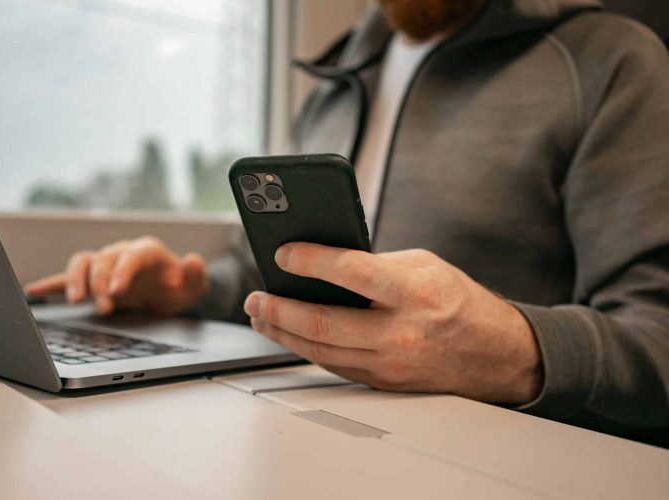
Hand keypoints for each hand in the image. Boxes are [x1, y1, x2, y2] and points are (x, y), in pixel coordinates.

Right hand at [25, 237, 207, 315]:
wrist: (167, 291)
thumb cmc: (178, 287)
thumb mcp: (193, 286)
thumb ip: (195, 275)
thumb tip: (194, 260)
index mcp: (146, 251)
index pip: (131, 256)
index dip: (122, 271)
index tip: (117, 291)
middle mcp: (121, 253)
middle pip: (103, 261)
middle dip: (101, 283)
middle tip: (105, 308)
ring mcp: (105, 265)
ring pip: (82, 262)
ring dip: (75, 279)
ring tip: (75, 300)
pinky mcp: (92, 279)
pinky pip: (68, 277)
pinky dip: (51, 283)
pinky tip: (34, 291)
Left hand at [243, 243, 542, 404]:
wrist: (496, 354)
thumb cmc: (459, 302)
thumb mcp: (424, 266)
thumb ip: (376, 263)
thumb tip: (324, 263)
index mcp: (414, 293)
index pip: (352, 272)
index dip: (311, 261)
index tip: (284, 253)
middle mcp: (400, 333)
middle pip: (322, 323)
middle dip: (279, 309)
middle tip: (256, 296)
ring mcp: (389, 364)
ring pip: (319, 351)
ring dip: (282, 332)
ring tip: (261, 314)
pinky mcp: (382, 382)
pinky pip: (333, 364)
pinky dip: (305, 348)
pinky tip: (288, 333)